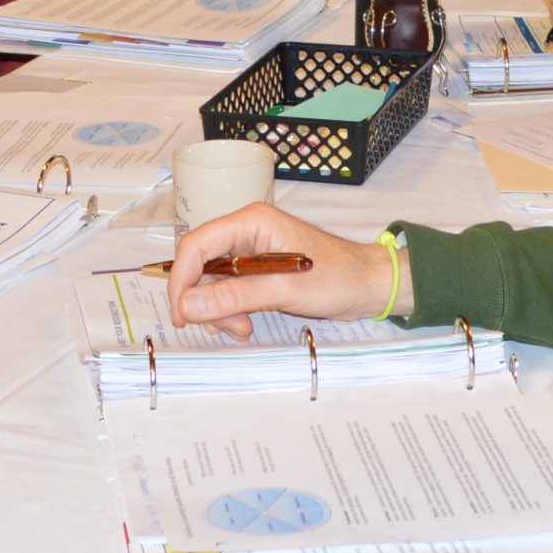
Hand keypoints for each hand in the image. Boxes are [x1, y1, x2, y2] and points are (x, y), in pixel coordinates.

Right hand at [166, 204, 405, 338]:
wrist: (369, 286)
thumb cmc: (337, 278)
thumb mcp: (284, 289)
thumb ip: (235, 296)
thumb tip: (188, 306)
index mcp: (251, 222)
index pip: (197, 245)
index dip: (182, 279)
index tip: (182, 312)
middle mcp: (246, 232)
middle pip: (201, 265)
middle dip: (206, 300)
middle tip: (224, 327)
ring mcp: (250, 252)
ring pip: (213, 282)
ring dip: (220, 310)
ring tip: (242, 329)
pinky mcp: (257, 271)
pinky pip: (229, 290)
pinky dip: (231, 310)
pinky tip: (246, 324)